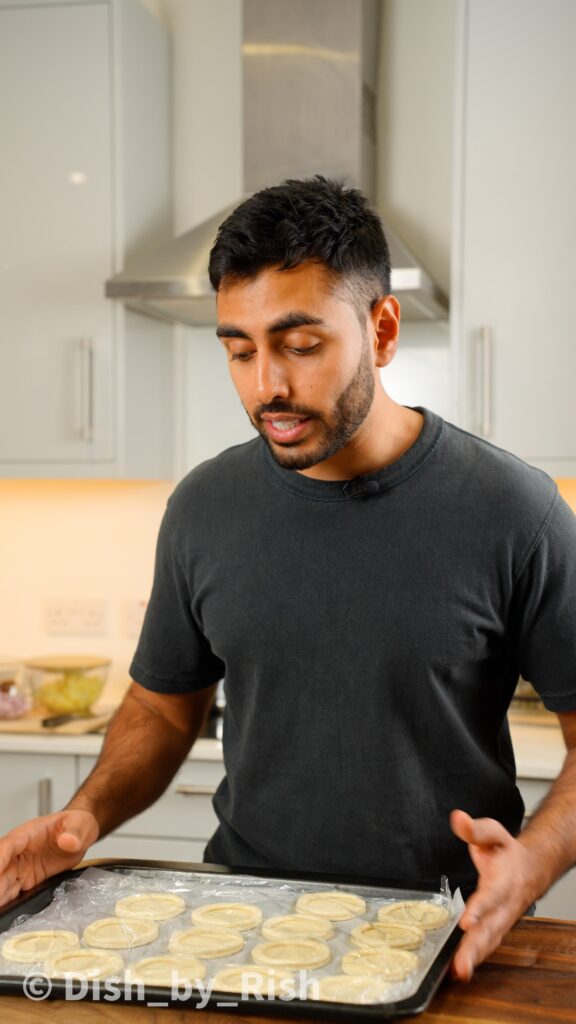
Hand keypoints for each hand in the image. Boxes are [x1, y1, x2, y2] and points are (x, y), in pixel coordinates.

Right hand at [0, 809, 98, 907]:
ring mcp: (22, 867)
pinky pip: (13, 891)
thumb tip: (69, 841)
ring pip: (4, 882)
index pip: (8, 845)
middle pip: (1, 868)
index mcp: (28, 833)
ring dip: (0, 894)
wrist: (80, 835)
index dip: (0, 859)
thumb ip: (74, 833)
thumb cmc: (77, 824)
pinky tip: (3, 910)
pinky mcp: (28, 880)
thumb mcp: (80, 824)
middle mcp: (20, 851)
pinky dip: (7, 901)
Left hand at [449, 809, 537, 981]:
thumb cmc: (508, 851)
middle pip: (491, 927)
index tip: (466, 921)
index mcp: (504, 880)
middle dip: (475, 946)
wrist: (533, 867)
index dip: (479, 909)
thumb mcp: (493, 833)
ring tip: (459, 971)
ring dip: (475, 957)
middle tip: (460, 963)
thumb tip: (458, 818)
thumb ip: (475, 829)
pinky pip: (488, 945)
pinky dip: (476, 958)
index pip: (491, 896)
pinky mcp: (498, 927)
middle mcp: (505, 904)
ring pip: (490, 941)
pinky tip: (461, 970)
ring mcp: (503, 919)